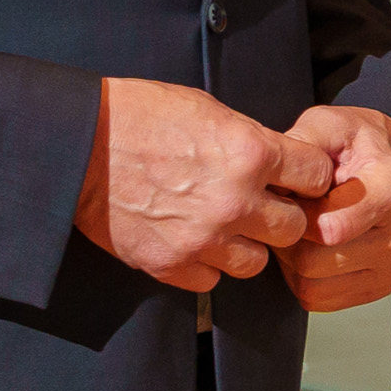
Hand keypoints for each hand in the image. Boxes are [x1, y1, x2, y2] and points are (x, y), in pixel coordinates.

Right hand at [76, 76, 326, 289]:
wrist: (74, 142)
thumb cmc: (138, 115)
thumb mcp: (207, 109)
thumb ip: (250, 140)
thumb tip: (280, 162)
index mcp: (250, 154)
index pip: (316, 177)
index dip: (307, 178)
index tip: (294, 179)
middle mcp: (235, 201)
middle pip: (293, 228)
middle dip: (280, 216)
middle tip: (258, 206)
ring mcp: (202, 237)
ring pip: (255, 262)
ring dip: (244, 246)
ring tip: (221, 226)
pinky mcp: (169, 263)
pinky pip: (210, 280)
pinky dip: (204, 264)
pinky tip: (190, 241)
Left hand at [278, 102, 390, 316]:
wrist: (387, 165)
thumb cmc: (353, 146)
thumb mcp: (329, 125)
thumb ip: (303, 141)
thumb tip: (273, 173)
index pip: (330, 228)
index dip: (295, 215)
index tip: (293, 194)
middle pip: (315, 261)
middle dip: (288, 240)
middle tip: (289, 215)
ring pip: (312, 285)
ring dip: (291, 262)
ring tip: (301, 232)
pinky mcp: (379, 287)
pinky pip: (318, 300)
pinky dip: (302, 279)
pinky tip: (311, 251)